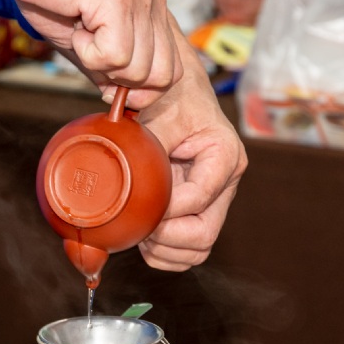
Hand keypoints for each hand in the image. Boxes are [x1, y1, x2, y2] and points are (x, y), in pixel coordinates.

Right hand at [1, 0, 179, 93]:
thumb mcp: (85, 36)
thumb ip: (109, 66)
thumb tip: (121, 101)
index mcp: (152, 5)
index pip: (171, 69)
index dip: (143, 89)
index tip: (109, 82)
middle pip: (163, 76)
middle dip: (125, 83)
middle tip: (91, 53)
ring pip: (138, 71)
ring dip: (101, 62)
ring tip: (80, 29)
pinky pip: (115, 57)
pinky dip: (88, 52)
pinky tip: (76, 23)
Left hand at [134, 26, 247, 270]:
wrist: (178, 91)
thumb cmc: (170, 96)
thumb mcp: (157, 112)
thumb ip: (145, 147)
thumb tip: (116, 179)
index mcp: (225, 155)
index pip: (198, 198)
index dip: (164, 209)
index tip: (137, 203)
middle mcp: (226, 182)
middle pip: (204, 234)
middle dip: (165, 237)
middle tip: (138, 224)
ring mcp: (215, 200)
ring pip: (199, 249)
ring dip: (164, 249)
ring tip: (140, 229)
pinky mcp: (201, 211)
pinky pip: (189, 250)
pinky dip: (165, 252)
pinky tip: (145, 234)